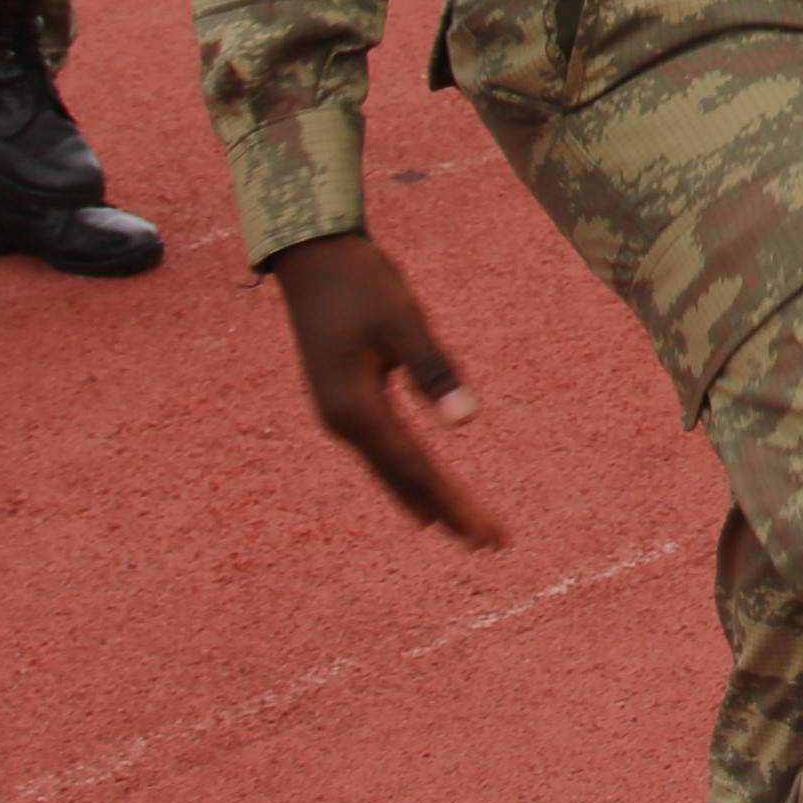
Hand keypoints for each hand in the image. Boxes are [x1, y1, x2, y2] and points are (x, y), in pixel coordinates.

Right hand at [273, 235, 505, 546]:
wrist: (312, 258)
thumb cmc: (361, 284)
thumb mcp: (404, 323)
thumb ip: (435, 372)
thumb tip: (467, 423)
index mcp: (357, 411)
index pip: (418, 472)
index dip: (455, 506)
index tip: (489, 535)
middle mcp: (344, 423)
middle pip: (404, 482)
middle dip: (448, 512)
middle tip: (491, 544)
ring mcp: (340, 414)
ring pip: (391, 470)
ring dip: (428, 499)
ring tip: (463, 529)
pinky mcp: (344, 400)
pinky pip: (382, 452)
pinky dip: (407, 477)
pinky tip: (419, 494)